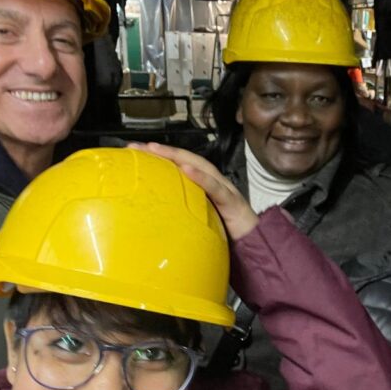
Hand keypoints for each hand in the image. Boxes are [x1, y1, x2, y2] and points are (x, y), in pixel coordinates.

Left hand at [129, 142, 258, 239]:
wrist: (256, 243)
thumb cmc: (228, 233)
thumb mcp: (199, 222)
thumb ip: (183, 215)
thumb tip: (154, 218)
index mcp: (204, 187)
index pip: (180, 166)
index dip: (159, 158)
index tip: (134, 152)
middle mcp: (213, 182)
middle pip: (186, 159)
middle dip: (161, 151)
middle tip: (137, 146)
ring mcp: (223, 189)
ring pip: (199, 166)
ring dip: (177, 156)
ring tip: (156, 149)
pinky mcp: (232, 201)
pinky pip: (215, 187)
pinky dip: (201, 177)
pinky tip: (186, 169)